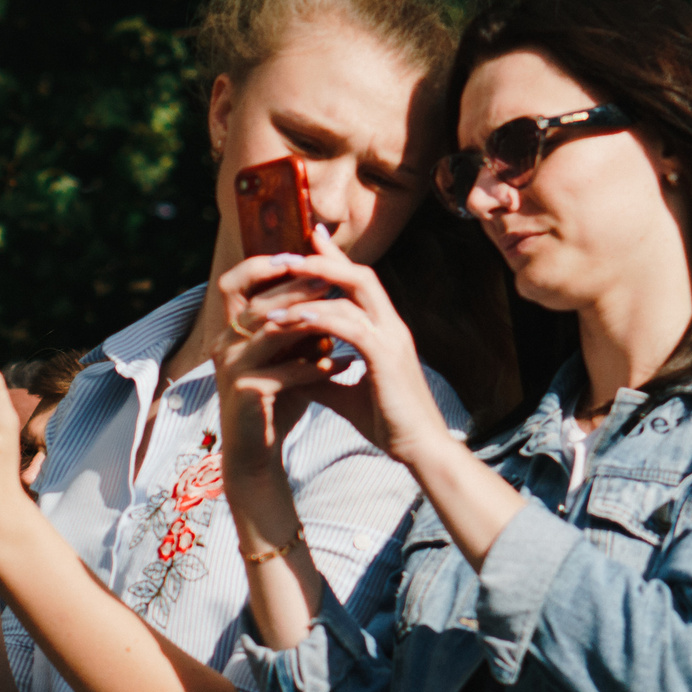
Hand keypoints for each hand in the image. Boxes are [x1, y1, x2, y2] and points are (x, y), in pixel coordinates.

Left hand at [216, 229, 452, 468]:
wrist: (420, 451)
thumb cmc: (389, 423)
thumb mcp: (345, 394)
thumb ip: (321, 375)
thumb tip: (291, 368)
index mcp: (385, 331)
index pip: (359, 284)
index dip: (335, 260)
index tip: (308, 241)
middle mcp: (392, 326)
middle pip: (360, 274)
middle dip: (322, 261)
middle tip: (285, 256)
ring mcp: (393, 338)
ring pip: (353, 293)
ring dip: (309, 294)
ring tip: (271, 301)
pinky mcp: (387, 356)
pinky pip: (350, 325)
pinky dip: (320, 319)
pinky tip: (293, 320)